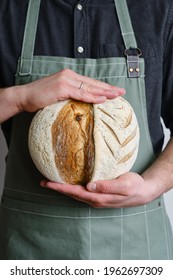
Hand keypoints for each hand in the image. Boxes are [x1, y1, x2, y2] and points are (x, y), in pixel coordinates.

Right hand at [19, 68, 124, 111]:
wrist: (25, 96)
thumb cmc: (40, 98)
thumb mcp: (59, 95)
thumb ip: (71, 96)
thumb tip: (83, 103)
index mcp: (69, 76)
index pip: (90, 82)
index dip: (103, 87)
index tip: (114, 91)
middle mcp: (69, 75)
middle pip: (93, 83)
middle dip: (109, 88)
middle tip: (122, 92)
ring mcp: (66, 80)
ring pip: (90, 87)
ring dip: (105, 92)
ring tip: (117, 95)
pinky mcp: (62, 87)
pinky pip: (81, 93)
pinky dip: (93, 96)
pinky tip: (103, 99)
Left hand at [40, 172, 159, 207]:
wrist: (143, 192)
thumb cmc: (134, 186)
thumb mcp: (124, 186)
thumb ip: (107, 186)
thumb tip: (90, 186)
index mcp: (99, 197)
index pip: (76, 192)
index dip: (61, 188)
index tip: (49, 183)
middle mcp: (95, 200)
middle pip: (72, 194)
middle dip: (58, 188)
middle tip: (43, 181)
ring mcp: (96, 199)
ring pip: (76, 194)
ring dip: (63, 189)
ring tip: (51, 182)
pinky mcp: (99, 195)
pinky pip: (82, 192)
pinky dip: (72, 188)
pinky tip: (69, 183)